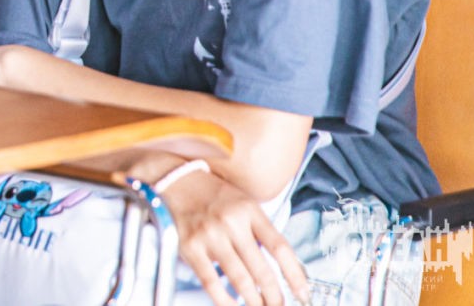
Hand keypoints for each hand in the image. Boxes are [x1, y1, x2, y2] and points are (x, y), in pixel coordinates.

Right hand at [120, 160, 310, 305]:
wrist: (170, 179)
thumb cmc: (209, 193)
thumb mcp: (241, 202)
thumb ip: (258, 229)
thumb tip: (279, 266)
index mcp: (249, 210)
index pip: (280, 248)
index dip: (295, 275)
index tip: (303, 294)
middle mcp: (231, 222)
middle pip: (262, 270)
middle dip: (275, 296)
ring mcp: (210, 235)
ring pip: (240, 279)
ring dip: (254, 301)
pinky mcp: (190, 246)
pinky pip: (211, 281)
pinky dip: (224, 300)